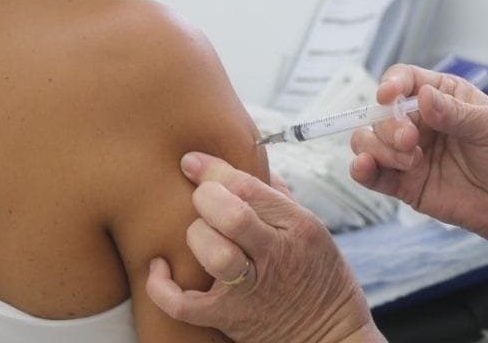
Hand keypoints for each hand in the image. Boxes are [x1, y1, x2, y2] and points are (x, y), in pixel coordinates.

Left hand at [146, 153, 381, 342]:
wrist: (328, 333)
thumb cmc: (316, 273)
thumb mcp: (311, 226)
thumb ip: (275, 196)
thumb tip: (236, 167)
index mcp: (297, 226)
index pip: (249, 187)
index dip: (213, 170)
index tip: (191, 161)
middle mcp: (275, 256)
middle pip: (232, 216)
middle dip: (205, 198)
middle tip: (200, 199)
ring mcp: (252, 290)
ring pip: (214, 254)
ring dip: (196, 237)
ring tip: (197, 234)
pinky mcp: (229, 318)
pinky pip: (183, 304)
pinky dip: (161, 286)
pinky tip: (160, 268)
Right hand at [350, 65, 487, 247]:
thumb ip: (456, 113)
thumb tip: (421, 97)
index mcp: (442, 96)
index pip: (404, 80)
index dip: (391, 84)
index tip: (388, 96)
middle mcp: (420, 121)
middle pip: (381, 113)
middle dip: (389, 125)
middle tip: (411, 141)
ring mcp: (410, 153)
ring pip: (370, 140)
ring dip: (378, 146)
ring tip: (410, 161)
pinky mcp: (405, 185)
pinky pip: (374, 175)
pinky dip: (362, 169)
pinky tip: (364, 167)